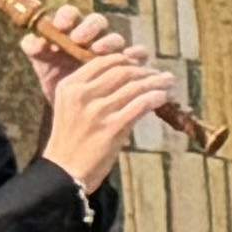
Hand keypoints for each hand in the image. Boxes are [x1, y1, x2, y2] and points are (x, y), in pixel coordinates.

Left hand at [15, 0, 133, 99]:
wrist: (75, 108)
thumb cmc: (59, 80)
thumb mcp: (43, 66)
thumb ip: (35, 50)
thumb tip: (35, 41)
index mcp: (71, 31)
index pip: (70, 14)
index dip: (67, 16)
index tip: (60, 26)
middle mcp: (94, 36)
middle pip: (96, 22)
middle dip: (88, 28)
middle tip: (78, 39)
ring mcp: (113, 49)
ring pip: (115, 37)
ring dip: (108, 42)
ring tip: (97, 51)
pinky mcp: (130, 62)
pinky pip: (138, 53)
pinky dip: (136, 53)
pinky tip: (129, 57)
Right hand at [39, 50, 181, 190]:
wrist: (63, 172)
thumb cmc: (71, 140)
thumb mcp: (71, 107)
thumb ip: (92, 90)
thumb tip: (128, 76)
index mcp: (69, 86)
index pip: (103, 61)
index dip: (126, 59)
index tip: (140, 62)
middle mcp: (82, 94)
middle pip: (121, 71)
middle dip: (144, 70)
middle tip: (158, 73)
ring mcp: (97, 111)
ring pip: (135, 86)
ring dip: (156, 81)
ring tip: (168, 81)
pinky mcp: (112, 128)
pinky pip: (140, 104)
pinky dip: (156, 97)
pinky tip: (163, 97)